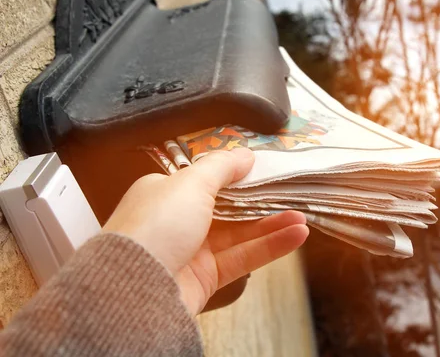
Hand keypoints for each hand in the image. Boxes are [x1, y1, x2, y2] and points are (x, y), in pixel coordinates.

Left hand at [103, 148, 308, 313]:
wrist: (134, 288)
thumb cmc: (154, 226)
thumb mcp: (191, 183)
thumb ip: (222, 166)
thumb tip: (245, 154)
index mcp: (165, 193)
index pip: (204, 179)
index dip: (235, 173)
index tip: (262, 168)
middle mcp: (177, 221)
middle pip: (227, 207)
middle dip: (259, 200)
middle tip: (288, 192)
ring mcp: (192, 250)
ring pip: (239, 234)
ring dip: (271, 224)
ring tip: (301, 217)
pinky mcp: (205, 277)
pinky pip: (243, 257)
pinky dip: (269, 247)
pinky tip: (294, 236)